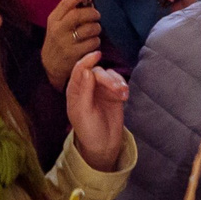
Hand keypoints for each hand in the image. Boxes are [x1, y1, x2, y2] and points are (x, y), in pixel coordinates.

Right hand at [38, 0, 102, 94]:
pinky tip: (92, 43)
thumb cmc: (57, 40)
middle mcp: (58, 30)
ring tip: (95, 30)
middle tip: (97, 15)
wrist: (50, 65)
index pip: (66, 3)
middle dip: (92, 13)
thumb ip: (68, 13)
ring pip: (89, 30)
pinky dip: (96, 41)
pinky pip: (93, 43)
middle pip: (79, 15)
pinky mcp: (74, 55)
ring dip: (96, 28)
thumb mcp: (56, 25)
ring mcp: (66, 43)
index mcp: (53, 19)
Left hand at [65, 47, 128, 170]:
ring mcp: (101, 90)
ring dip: (117, 82)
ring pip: (109, 75)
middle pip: (97, 72)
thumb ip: (85, 91)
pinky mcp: (113, 94)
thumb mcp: (83, 112)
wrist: (103, 145)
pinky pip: (119, 82)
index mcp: (75, 90)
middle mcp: (87, 87)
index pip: (80, 70)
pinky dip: (123, 86)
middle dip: (107, 78)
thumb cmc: (88, 130)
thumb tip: (88, 71)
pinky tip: (125, 95)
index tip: (97, 55)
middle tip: (117, 89)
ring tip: (122, 94)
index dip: (87, 60)